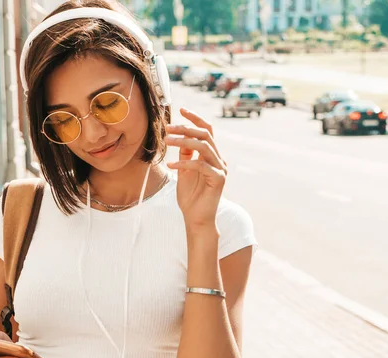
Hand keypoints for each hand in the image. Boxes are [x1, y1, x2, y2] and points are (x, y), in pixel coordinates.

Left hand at [165, 108, 226, 228]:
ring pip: (203, 146)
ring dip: (183, 141)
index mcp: (212, 156)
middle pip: (205, 135)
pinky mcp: (218, 179)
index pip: (207, 130)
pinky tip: (171, 164)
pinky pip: (200, 165)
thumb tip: (179, 136)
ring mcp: (221, 169)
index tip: (181, 109)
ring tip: (166, 140)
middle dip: (186, 128)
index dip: (195, 118)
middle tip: (167, 127)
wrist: (196, 218)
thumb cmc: (190, 196)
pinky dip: (184, 162)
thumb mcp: (184, 171)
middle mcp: (219, 160)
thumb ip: (185, 154)